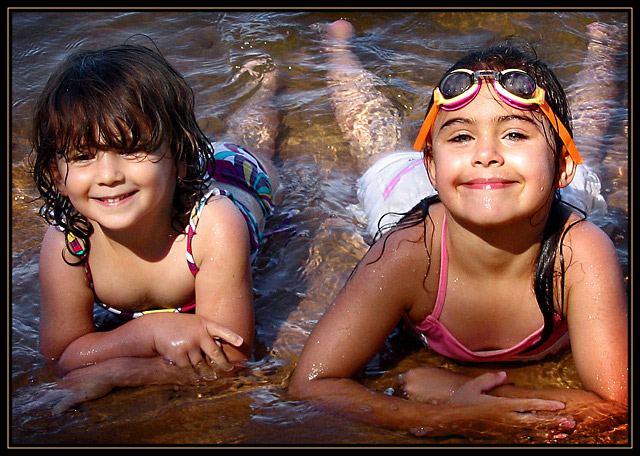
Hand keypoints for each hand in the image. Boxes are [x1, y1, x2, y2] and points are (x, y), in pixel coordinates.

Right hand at [149, 313, 243, 369]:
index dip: (231, 336)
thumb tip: (220, 348)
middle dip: (224, 364)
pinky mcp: (179, 354)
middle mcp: (199, 334)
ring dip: (207, 373)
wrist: (155, 328)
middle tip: (229, 370)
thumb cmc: (177, 326)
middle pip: (216, 353)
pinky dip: (193, 375)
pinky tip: (196, 379)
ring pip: (202, 364)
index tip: (241, 342)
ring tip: (212, 377)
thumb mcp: (193, 324)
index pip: (221, 329)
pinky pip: (189, 369)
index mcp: (204, 323)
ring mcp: (189, 344)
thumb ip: (205, 334)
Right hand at [399, 367, 573, 440]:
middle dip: (553, 422)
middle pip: (535, 421)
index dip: (545, 406)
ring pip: (531, 432)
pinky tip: (545, 438)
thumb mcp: (474, 385)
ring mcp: (505, 429)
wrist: (451, 421)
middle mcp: (506, 419)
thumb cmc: (461, 401)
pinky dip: (536, 438)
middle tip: (570, 422)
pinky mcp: (501, 435)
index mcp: (501, 405)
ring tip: (564, 433)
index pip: (528, 406)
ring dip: (548, 432)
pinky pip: (522, 437)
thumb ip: (491, 379)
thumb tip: (505, 375)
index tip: (560, 405)